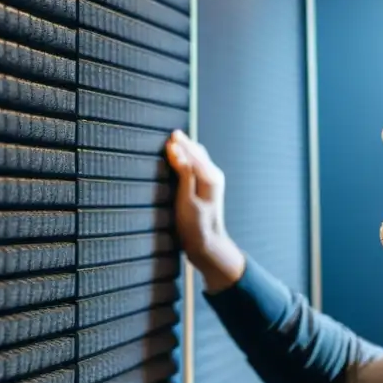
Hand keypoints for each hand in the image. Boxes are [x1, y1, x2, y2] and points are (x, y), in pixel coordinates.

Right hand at [165, 129, 245, 292]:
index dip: (180, 143)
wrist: (207, 247)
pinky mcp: (207, 188)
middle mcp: (214, 176)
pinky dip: (187, 160)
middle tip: (170, 135)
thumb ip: (183, 173)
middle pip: (197, 152)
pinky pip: (196, 167)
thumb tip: (176, 148)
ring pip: (198, 159)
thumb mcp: (186, 200)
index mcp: (210, 176)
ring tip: (173, 142)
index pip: (193, 152)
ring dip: (186, 150)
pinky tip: (179, 160)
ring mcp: (212, 182)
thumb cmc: (195, 227)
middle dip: (183, 143)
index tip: (169, 135)